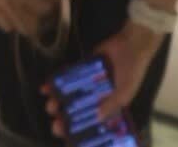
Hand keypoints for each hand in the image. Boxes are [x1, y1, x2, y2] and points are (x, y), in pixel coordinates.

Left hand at [42, 22, 163, 137]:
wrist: (130, 45)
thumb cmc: (131, 71)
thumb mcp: (125, 91)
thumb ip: (111, 105)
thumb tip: (98, 118)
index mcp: (108, 105)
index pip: (91, 121)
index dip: (79, 128)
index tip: (67, 132)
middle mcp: (97, 96)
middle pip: (78, 110)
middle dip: (66, 116)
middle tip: (56, 120)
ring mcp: (88, 82)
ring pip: (70, 95)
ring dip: (59, 101)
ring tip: (50, 104)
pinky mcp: (82, 68)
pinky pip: (67, 77)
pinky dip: (57, 82)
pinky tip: (46, 87)